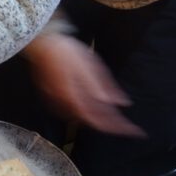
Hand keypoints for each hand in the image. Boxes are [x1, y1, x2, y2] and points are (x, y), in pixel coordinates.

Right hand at [23, 33, 144, 136]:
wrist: (40, 44)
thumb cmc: (66, 52)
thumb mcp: (89, 66)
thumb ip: (103, 87)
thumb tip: (121, 103)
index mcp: (76, 98)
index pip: (101, 120)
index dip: (119, 127)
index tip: (135, 131)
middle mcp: (65, 106)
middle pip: (91, 121)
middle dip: (110, 124)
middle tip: (126, 125)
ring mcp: (56, 103)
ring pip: (80, 118)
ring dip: (97, 120)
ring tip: (112, 119)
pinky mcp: (50, 98)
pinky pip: (69, 112)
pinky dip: (83, 114)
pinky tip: (89, 109)